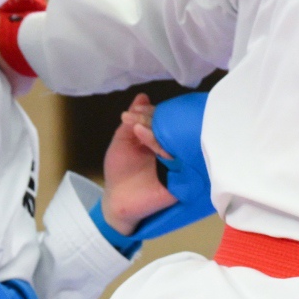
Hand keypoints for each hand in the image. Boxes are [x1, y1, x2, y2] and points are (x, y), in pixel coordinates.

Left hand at [100, 94, 177, 233]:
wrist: (117, 202)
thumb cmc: (120, 172)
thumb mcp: (122, 141)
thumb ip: (131, 122)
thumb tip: (142, 96)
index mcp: (160, 139)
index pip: (163, 120)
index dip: (152, 112)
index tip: (138, 109)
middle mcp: (172, 149)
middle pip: (172, 129)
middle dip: (156, 120)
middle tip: (139, 116)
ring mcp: (179, 163)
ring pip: (176, 142)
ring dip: (157, 133)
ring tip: (138, 128)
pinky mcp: (182, 179)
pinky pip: (179, 161)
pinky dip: (164, 150)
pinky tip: (149, 141)